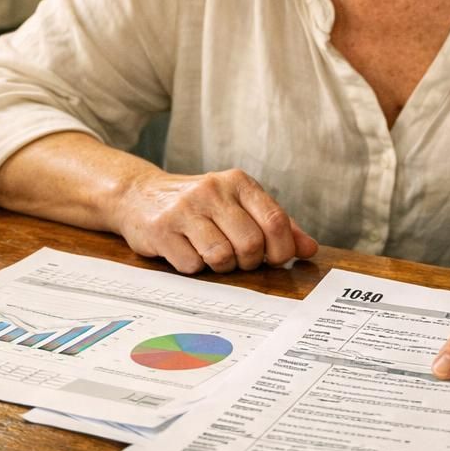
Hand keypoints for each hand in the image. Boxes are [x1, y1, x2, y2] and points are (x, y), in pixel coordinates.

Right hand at [110, 168, 317, 273]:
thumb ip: (276, 226)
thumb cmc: (199, 206)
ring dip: (221, 267)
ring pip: (221, 257)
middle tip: (239, 259)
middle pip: (250, 244)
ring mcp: (185, 209)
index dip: (282, 249)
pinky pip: (192, 265)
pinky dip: (194, 267)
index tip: (275, 260)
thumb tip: (310, 249)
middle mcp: (212, 191)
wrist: (139, 195)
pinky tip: (187, 252)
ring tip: (212, 255)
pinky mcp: (161, 230)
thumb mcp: (239, 205)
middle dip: (249, 262)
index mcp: (238, 182)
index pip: (275, 220)